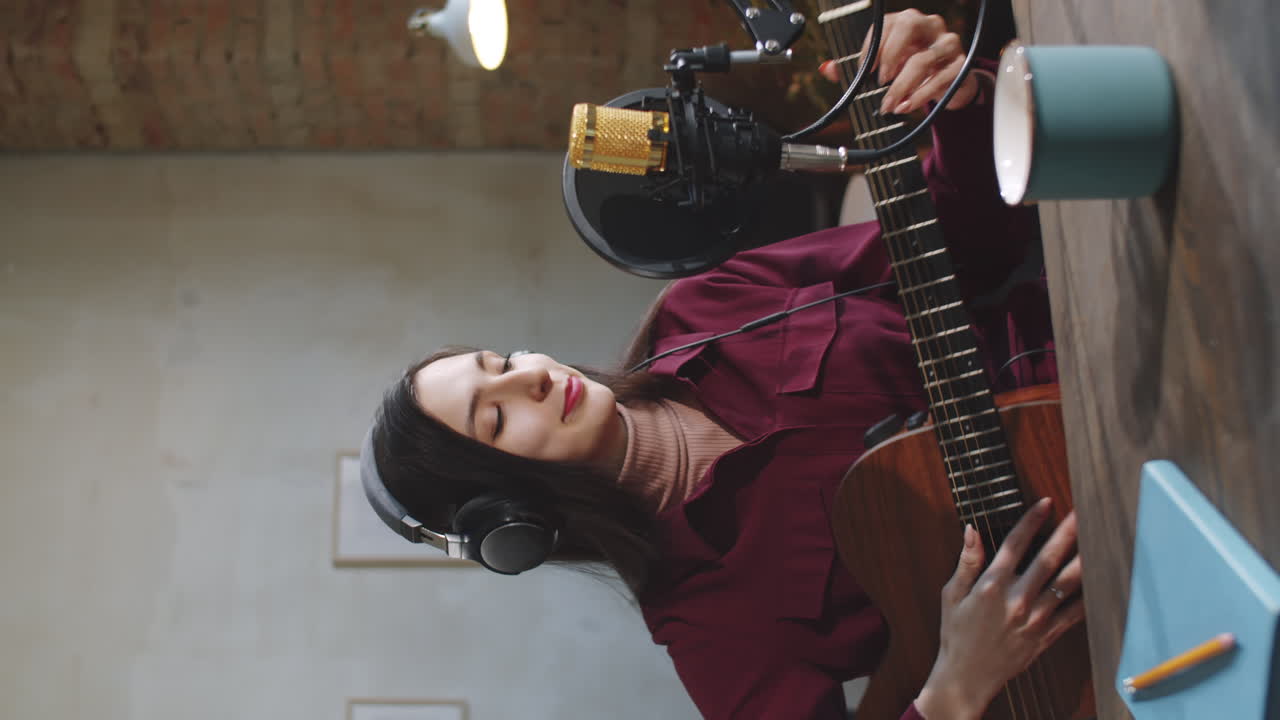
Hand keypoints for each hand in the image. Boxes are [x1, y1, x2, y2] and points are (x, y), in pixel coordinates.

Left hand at [819, 9, 979, 115]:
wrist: (951, 86)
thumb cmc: (912, 72)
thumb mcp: (885, 69)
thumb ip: (855, 69)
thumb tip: (827, 68)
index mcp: (907, 22)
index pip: (886, 24)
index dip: (872, 47)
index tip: (864, 71)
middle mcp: (929, 26)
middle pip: (909, 24)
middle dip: (890, 53)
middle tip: (880, 80)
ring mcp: (948, 44)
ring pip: (923, 58)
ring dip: (901, 86)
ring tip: (889, 105)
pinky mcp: (960, 66)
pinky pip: (940, 79)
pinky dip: (919, 96)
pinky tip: (905, 106)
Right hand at [914, 499, 1085, 719]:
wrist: (968, 675)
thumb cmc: (956, 633)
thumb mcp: (952, 595)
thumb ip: (967, 562)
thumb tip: (971, 531)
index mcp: (991, 585)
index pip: (1015, 543)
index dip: (1032, 520)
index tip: (1046, 503)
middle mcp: (1017, 599)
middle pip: (1048, 558)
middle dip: (1068, 533)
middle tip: (1084, 513)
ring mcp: (1035, 618)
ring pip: (1067, 584)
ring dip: (1084, 560)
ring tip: (1099, 541)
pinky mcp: (1046, 635)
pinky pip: (1073, 613)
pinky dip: (1088, 597)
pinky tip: (1100, 581)